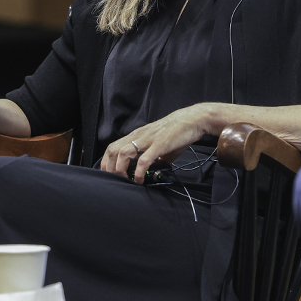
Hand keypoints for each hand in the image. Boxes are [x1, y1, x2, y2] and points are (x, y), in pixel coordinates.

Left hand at [101, 105, 217, 183]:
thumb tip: (153, 174)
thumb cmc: (177, 132)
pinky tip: (140, 180)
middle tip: (115, 180)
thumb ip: (155, 159)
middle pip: (113, 150)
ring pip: (123, 153)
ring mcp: (148, 140)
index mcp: (137, 135)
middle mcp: (139, 136)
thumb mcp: (161, 146)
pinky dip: (138, 172)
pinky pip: (144, 160)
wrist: (192, 120)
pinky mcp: (159, 144)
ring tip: (126, 180)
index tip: (110, 175)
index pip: (113, 147)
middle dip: (110, 168)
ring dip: (120, 169)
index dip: (107, 162)